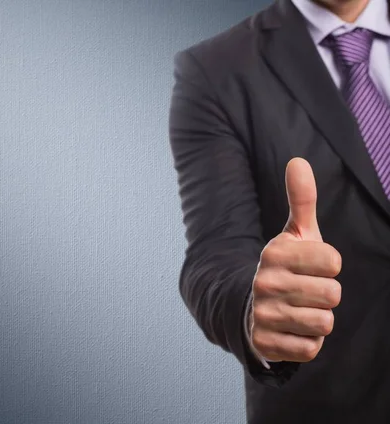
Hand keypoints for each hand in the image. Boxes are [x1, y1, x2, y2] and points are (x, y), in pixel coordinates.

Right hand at [249, 157, 341, 362]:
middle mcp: (264, 282)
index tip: (312, 267)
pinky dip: (307, 341)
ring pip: (324, 322)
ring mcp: (262, 314)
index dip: (329, 267)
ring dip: (318, 320)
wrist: (252, 308)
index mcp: (274, 253)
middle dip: (325, 296)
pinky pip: (310, 348)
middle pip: (332, 295)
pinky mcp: (265, 342)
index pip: (334, 262)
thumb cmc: (287, 268)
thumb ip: (301, 199)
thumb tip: (298, 161)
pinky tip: (291, 330)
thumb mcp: (295, 235)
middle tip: (305, 292)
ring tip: (299, 310)